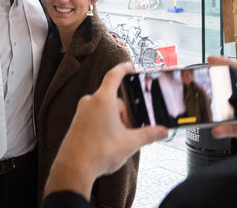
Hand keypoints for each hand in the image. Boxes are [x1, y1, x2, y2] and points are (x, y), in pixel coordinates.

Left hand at [44, 62, 167, 199]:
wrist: (73, 169)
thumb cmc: (99, 152)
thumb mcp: (130, 143)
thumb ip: (149, 134)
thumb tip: (162, 131)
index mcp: (103, 99)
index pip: (114, 75)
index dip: (123, 68)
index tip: (129, 66)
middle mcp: (90, 102)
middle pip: (113, 99)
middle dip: (124, 112)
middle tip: (130, 129)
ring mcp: (81, 112)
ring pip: (104, 109)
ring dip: (114, 119)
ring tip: (118, 139)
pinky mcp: (76, 123)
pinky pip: (94, 117)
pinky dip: (103, 124)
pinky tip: (107, 142)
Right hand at [208, 56, 236, 149]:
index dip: (226, 64)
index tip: (213, 60)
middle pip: (228, 88)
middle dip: (215, 84)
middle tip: (205, 82)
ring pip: (223, 108)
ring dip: (214, 108)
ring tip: (209, 108)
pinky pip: (225, 128)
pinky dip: (219, 128)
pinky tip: (218, 129)